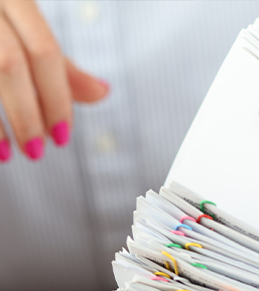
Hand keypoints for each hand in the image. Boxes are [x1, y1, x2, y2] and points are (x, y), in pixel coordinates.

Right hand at [0, 0, 108, 161]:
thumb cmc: (3, 23)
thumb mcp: (31, 33)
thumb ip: (62, 66)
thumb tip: (103, 92)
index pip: (45, 52)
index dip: (57, 98)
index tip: (63, 137)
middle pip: (11, 64)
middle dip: (28, 115)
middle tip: (38, 151)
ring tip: (10, 154)